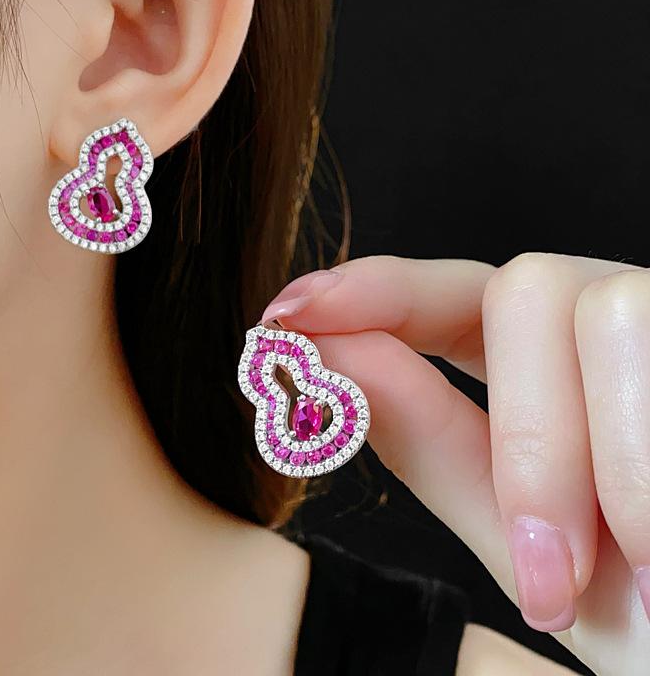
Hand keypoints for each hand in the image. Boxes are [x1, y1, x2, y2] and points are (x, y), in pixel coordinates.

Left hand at [263, 254, 649, 675]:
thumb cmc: (648, 613)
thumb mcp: (527, 539)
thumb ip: (432, 441)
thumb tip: (331, 356)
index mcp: (551, 370)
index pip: (449, 297)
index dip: (370, 290)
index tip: (285, 313)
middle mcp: (615, 326)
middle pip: (526, 285)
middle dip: (530, 437)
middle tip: (553, 570)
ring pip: (600, 305)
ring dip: (599, 459)